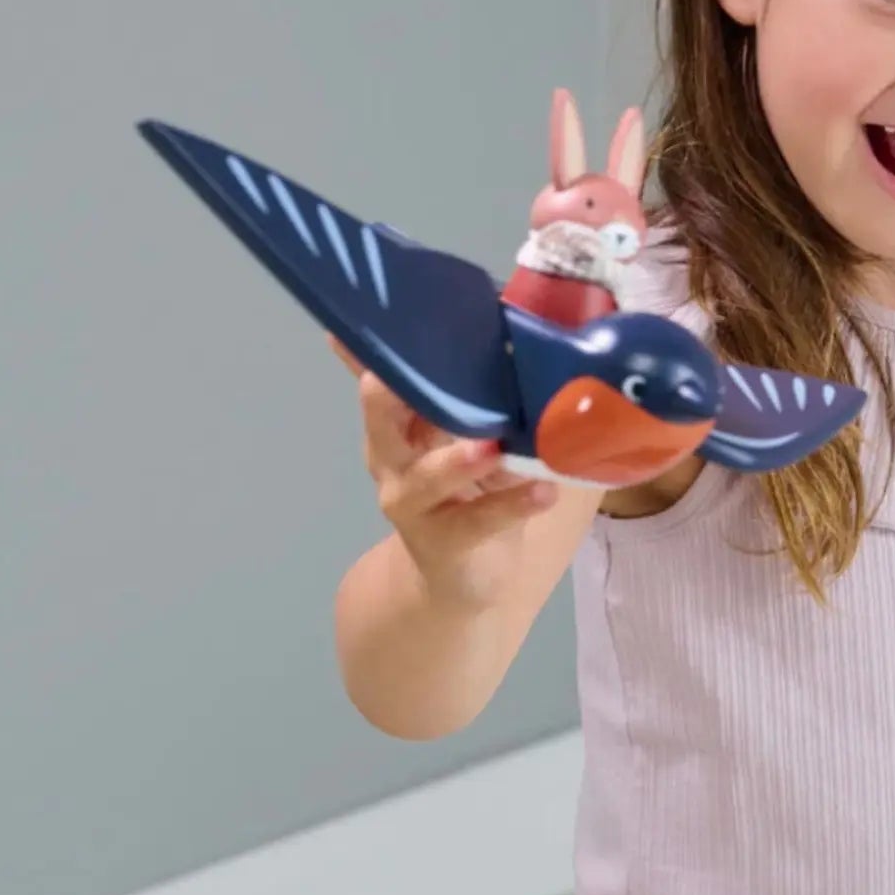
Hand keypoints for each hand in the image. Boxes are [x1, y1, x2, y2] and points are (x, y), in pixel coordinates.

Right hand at [328, 335, 557, 607]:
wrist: (463, 577)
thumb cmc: (467, 488)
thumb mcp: (464, 435)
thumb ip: (471, 391)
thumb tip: (495, 317)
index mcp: (396, 427)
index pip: (378, 381)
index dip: (363, 355)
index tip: (350, 325)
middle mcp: (393, 462)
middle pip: (381, 426)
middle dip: (386, 401)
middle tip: (390, 379)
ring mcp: (415, 505)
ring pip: (428, 478)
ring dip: (459, 460)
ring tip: (492, 447)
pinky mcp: (447, 541)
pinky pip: (481, 519)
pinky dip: (513, 505)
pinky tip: (544, 491)